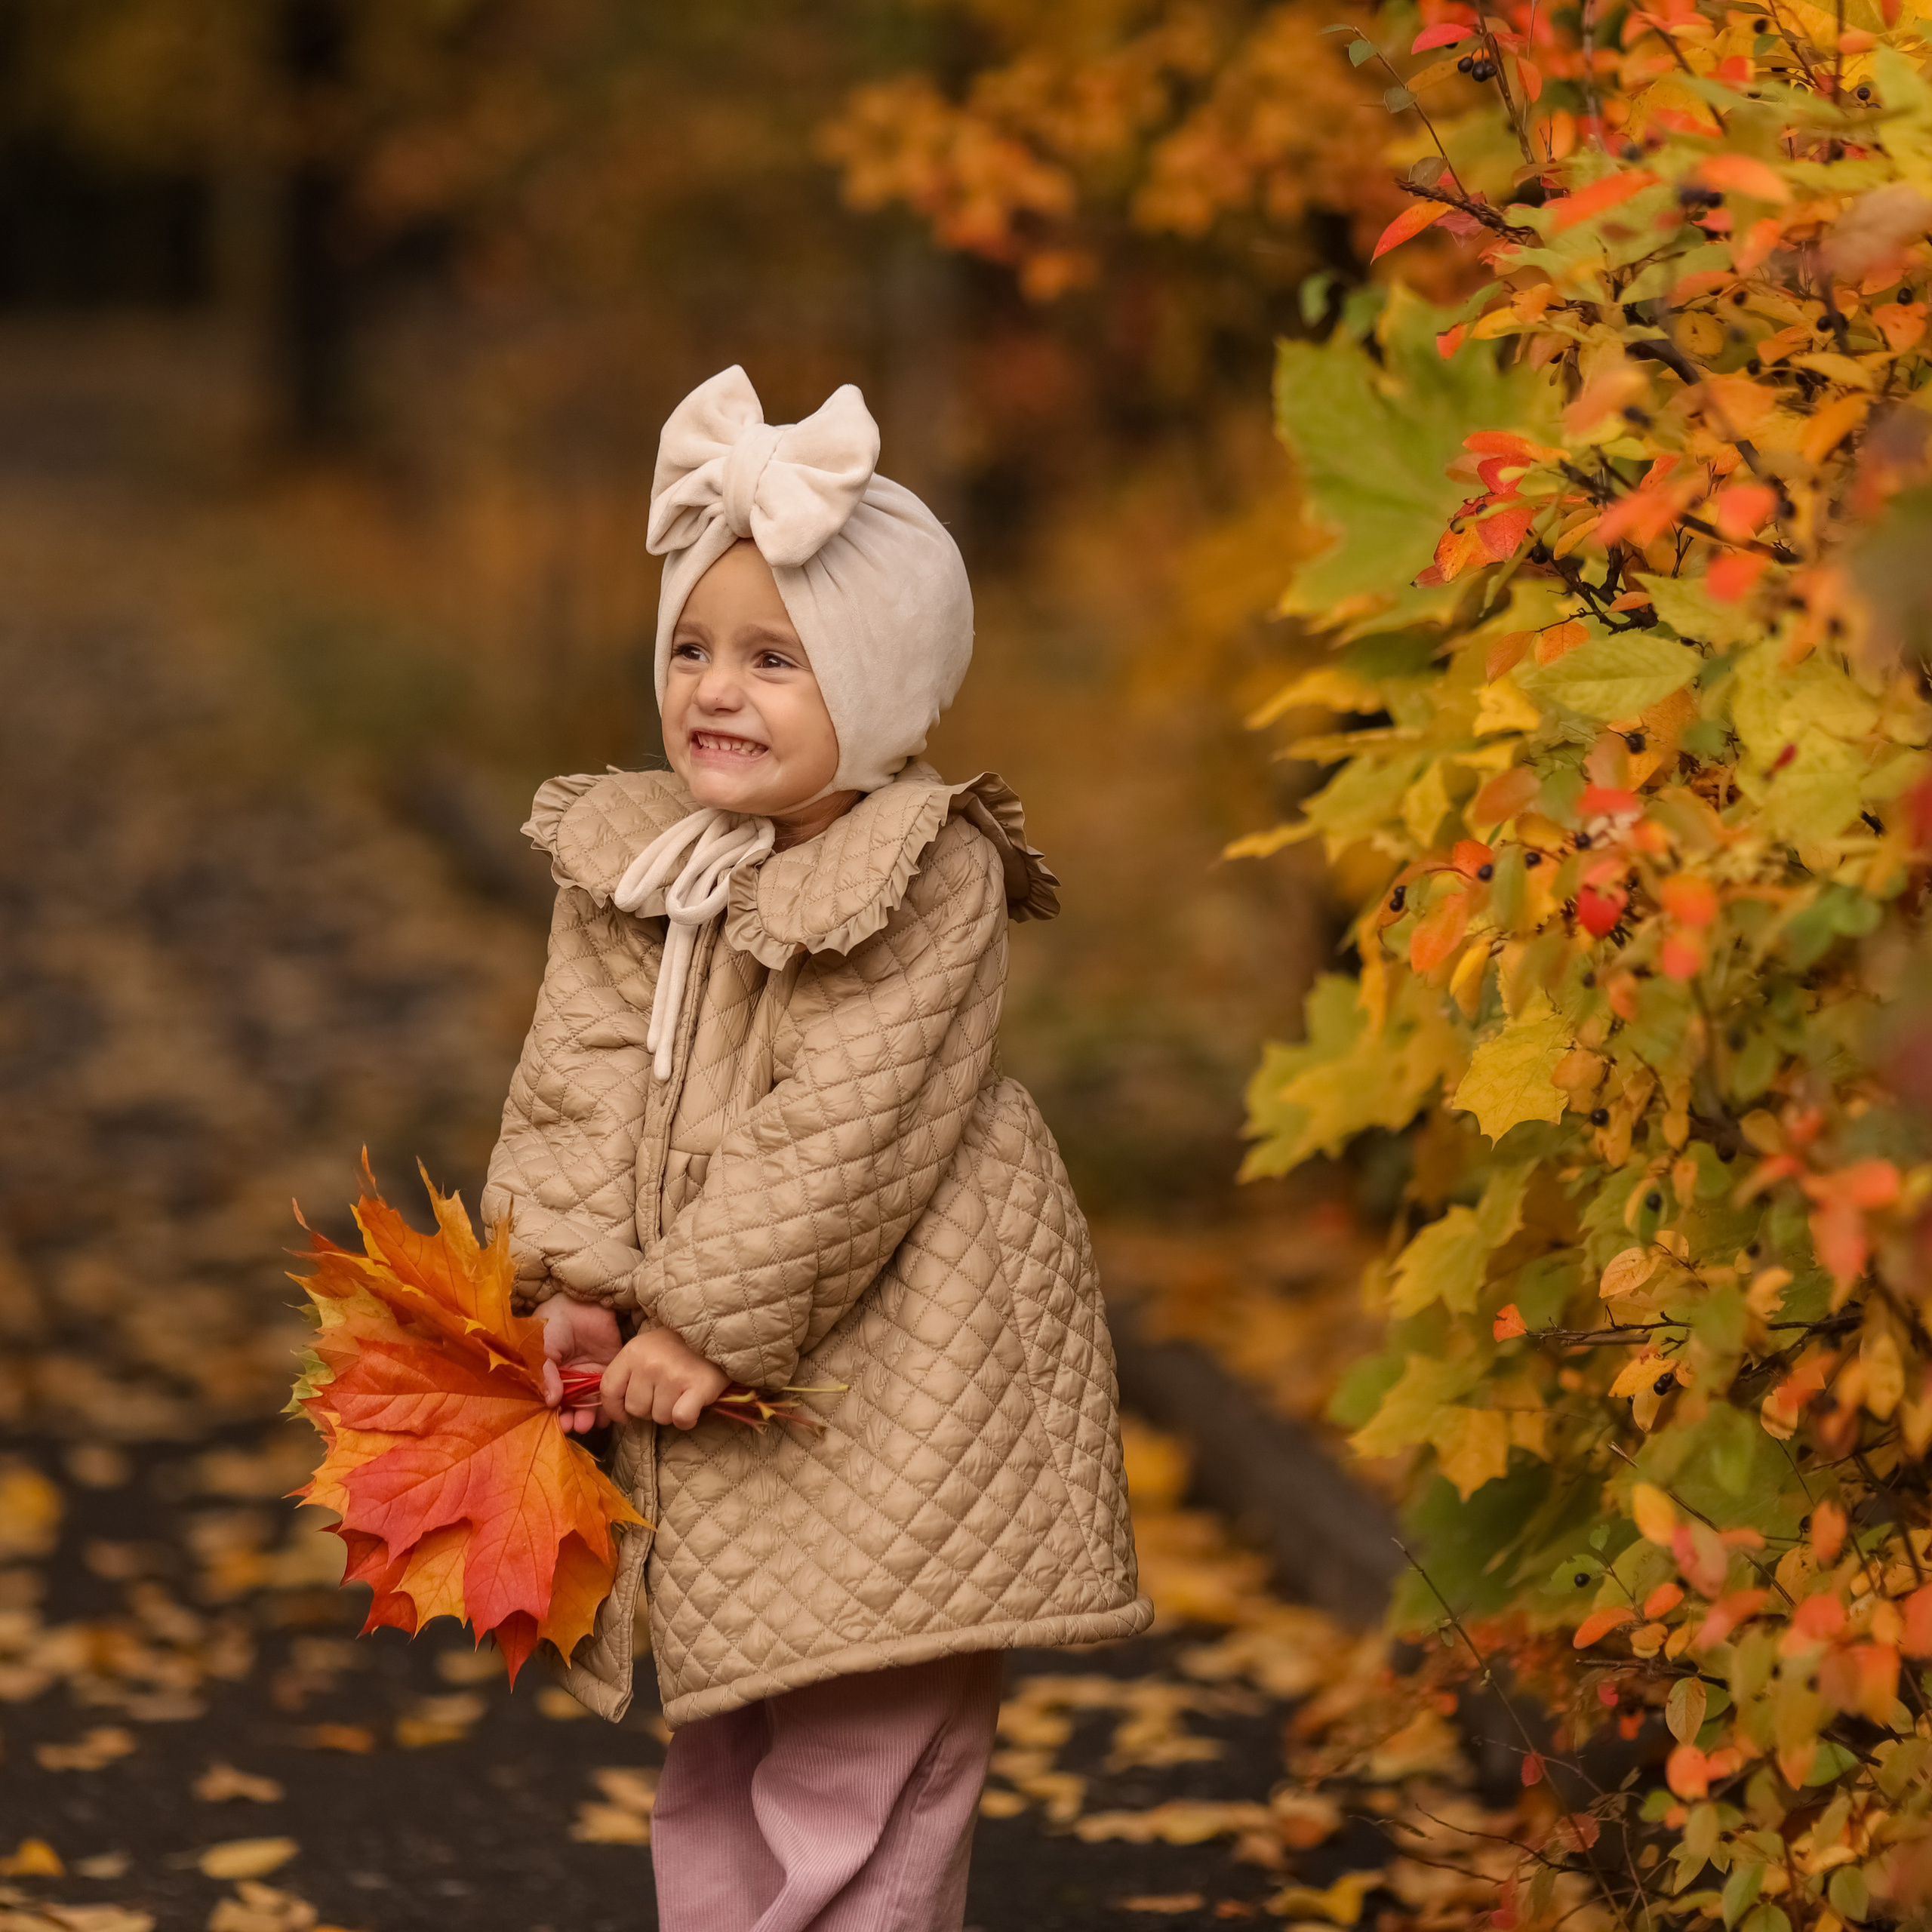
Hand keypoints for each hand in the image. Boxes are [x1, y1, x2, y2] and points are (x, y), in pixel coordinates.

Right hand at [537, 1298, 621, 1434]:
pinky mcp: (609, 1368)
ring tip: (588, 1422)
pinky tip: (607, 1416)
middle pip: (573, 1407)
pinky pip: (610, 1390)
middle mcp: (570, 1380)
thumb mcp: (543, 1348)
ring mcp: (589, 1375)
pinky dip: (609, 1406)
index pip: (552, 1403)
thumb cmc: (552, 1324)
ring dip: (590, 1416)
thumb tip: (551, 1401)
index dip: (555, 1416)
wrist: (578, 1302)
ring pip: (591, 1403)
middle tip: (577, 1425)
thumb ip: (546, 1373)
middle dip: (574, 1419)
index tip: (559, 1424)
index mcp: (551, 1376)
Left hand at [601, 1326, 729, 1429]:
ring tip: (682, 1392)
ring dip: (670, 1412)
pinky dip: (687, 1418)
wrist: (718, 1335)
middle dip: (649, 1409)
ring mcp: (673, 1376)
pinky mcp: (697, 1388)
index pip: (609, 1389)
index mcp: (633, 1352)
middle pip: (635, 1409)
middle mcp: (650, 1363)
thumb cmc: (679, 1346)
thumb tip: (615, 1408)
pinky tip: (693, 1405)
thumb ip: (628, 1372)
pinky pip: (681, 1419)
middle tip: (666, 1394)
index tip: (625, 1414)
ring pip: (659, 1417)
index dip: (615, 1408)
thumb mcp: (646, 1348)